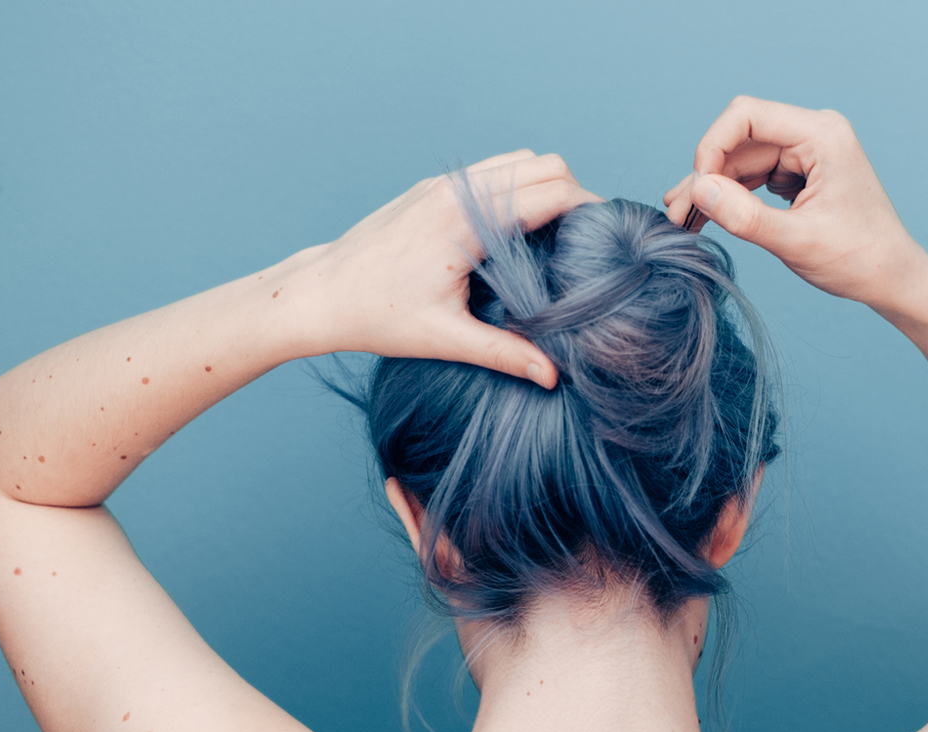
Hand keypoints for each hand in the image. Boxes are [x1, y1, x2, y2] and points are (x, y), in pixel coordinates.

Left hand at [295, 151, 598, 387]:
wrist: (321, 293)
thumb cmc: (378, 317)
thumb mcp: (445, 339)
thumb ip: (504, 354)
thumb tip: (552, 376)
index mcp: (466, 221)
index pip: (551, 191)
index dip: (589, 209)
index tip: (606, 238)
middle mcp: (458, 191)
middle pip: (544, 165)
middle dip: (575, 195)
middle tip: (585, 240)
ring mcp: (445, 183)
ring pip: (521, 159)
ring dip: (547, 186)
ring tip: (557, 234)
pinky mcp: (434, 187)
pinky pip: (493, 170)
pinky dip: (518, 186)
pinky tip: (517, 230)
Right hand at [664, 97, 927, 308]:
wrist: (892, 279)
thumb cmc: (859, 260)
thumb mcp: (796, 243)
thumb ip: (745, 217)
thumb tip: (698, 191)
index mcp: (822, 135)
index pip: (748, 115)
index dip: (712, 147)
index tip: (698, 189)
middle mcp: (814, 134)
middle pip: (740, 140)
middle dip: (705, 176)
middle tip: (676, 213)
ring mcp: (806, 152)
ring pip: (741, 160)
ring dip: (712, 189)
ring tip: (682, 220)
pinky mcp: (800, 173)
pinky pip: (753, 176)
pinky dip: (730, 197)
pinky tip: (706, 218)